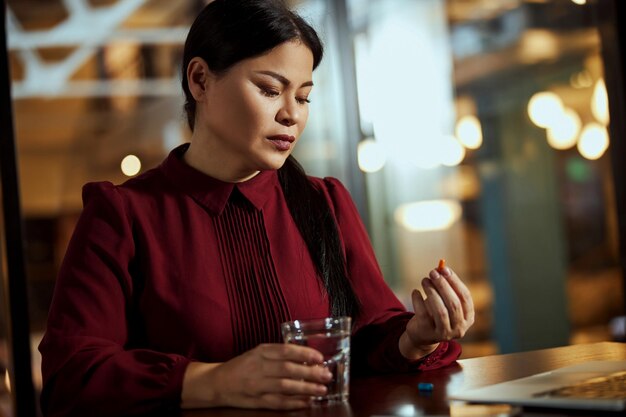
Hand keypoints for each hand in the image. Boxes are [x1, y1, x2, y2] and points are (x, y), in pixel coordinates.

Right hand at [182, 343, 332, 409]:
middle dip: (310, 373)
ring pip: (285, 387)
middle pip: (288, 369)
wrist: (217, 382)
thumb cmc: (243, 365)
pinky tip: (306, 402)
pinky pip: (278, 403)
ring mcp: (257, 386)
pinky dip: (294, 403)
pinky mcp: (257, 401)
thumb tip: (307, 357)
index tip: (320, 357)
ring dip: (306, 389)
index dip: (304, 354)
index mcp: (260, 352)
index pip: (286, 351)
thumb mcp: (258, 352)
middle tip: (326, 375)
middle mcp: (258, 367)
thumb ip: (278, 353)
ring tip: (321, 390)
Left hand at [399, 266, 474, 359]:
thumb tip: (441, 268)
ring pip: (440, 310)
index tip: (444, 269)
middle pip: (454, 304)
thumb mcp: (443, 300)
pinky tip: (415, 292)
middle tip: (432, 272)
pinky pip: (423, 314)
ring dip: (432, 292)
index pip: (465, 297)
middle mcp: (460, 328)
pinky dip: (418, 300)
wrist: (422, 334)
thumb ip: (445, 286)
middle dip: (443, 285)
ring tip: (424, 280)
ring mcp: (444, 334)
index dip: (455, 281)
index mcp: (468, 318)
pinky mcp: (428, 334)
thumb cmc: (436, 312)